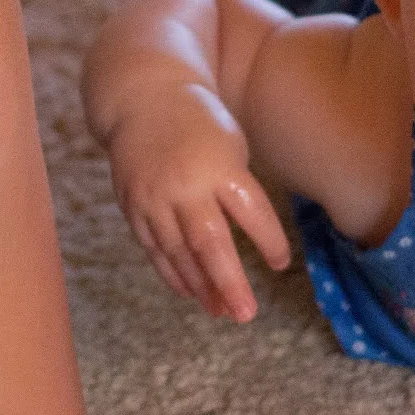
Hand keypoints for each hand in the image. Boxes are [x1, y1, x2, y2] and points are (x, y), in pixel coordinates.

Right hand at [105, 83, 290, 320]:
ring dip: (202, 287)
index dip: (268, 240)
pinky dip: (174, 274)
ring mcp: (154, 198)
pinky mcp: (133, 207)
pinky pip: (155, 249)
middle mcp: (185, 185)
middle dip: (229, 282)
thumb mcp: (231, 145)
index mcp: (219, 165)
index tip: (280, 264)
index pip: (250, 211)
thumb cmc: (201, 125)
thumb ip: (237, 191)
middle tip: (246, 314)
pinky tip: (192, 294)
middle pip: (209, 242)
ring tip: (222, 312)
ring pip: (179, 253)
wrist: (143, 99)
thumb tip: (250, 240)